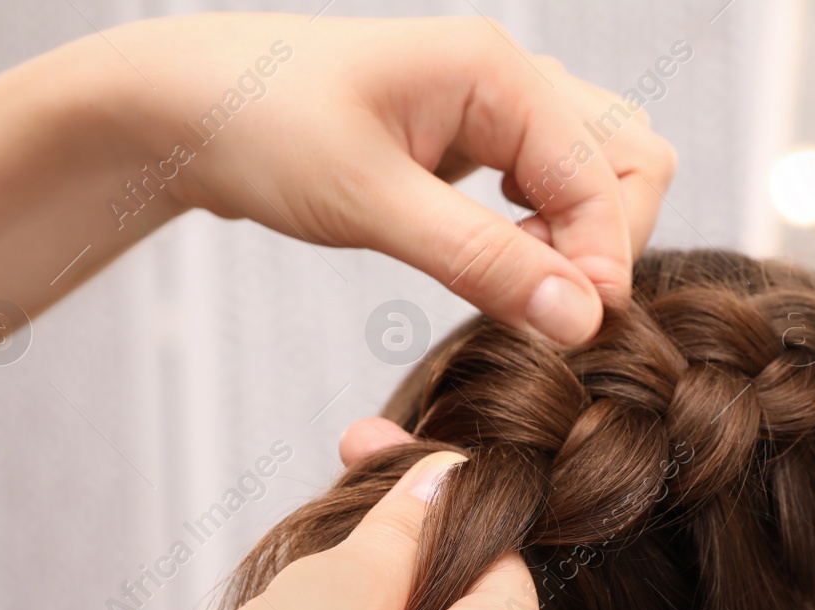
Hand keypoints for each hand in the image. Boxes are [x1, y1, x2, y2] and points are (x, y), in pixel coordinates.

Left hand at [98, 15, 677, 344]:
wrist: (184, 106)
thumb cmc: (262, 129)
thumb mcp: (370, 205)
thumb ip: (482, 261)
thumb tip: (581, 318)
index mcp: (497, 71)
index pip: (607, 176)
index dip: (602, 261)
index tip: (571, 333)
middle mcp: (512, 78)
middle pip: (629, 160)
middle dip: (607, 239)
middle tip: (544, 301)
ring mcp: (496, 105)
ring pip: (598, 170)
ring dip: (579, 235)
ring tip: (516, 281)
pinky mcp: (474, 138)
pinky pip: (549, 182)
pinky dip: (545, 229)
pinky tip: (495, 259)